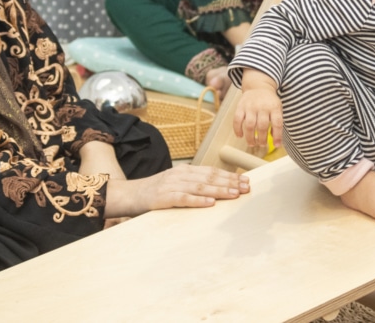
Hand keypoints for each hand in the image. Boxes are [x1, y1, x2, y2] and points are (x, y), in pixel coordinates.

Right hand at [104, 165, 249, 217]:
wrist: (128, 194)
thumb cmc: (154, 192)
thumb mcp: (175, 183)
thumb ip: (193, 184)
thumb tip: (216, 189)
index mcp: (184, 171)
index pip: (211, 171)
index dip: (229, 176)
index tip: (245, 180)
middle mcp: (180, 175)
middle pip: (209, 178)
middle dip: (230, 182)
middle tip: (246, 187)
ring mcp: (171, 186)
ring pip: (200, 187)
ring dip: (219, 191)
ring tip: (234, 194)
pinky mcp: (163, 198)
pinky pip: (183, 199)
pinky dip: (198, 201)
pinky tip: (210, 204)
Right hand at [233, 87, 283, 148]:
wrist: (258, 86)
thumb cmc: (269, 102)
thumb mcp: (277, 109)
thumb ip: (277, 123)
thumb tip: (275, 142)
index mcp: (274, 107)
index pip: (277, 123)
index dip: (277, 136)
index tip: (276, 145)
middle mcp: (262, 106)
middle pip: (262, 126)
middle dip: (262, 139)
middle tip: (262, 144)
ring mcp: (250, 106)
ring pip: (250, 125)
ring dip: (250, 137)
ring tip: (252, 144)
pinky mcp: (240, 106)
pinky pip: (237, 119)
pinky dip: (237, 129)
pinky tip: (240, 136)